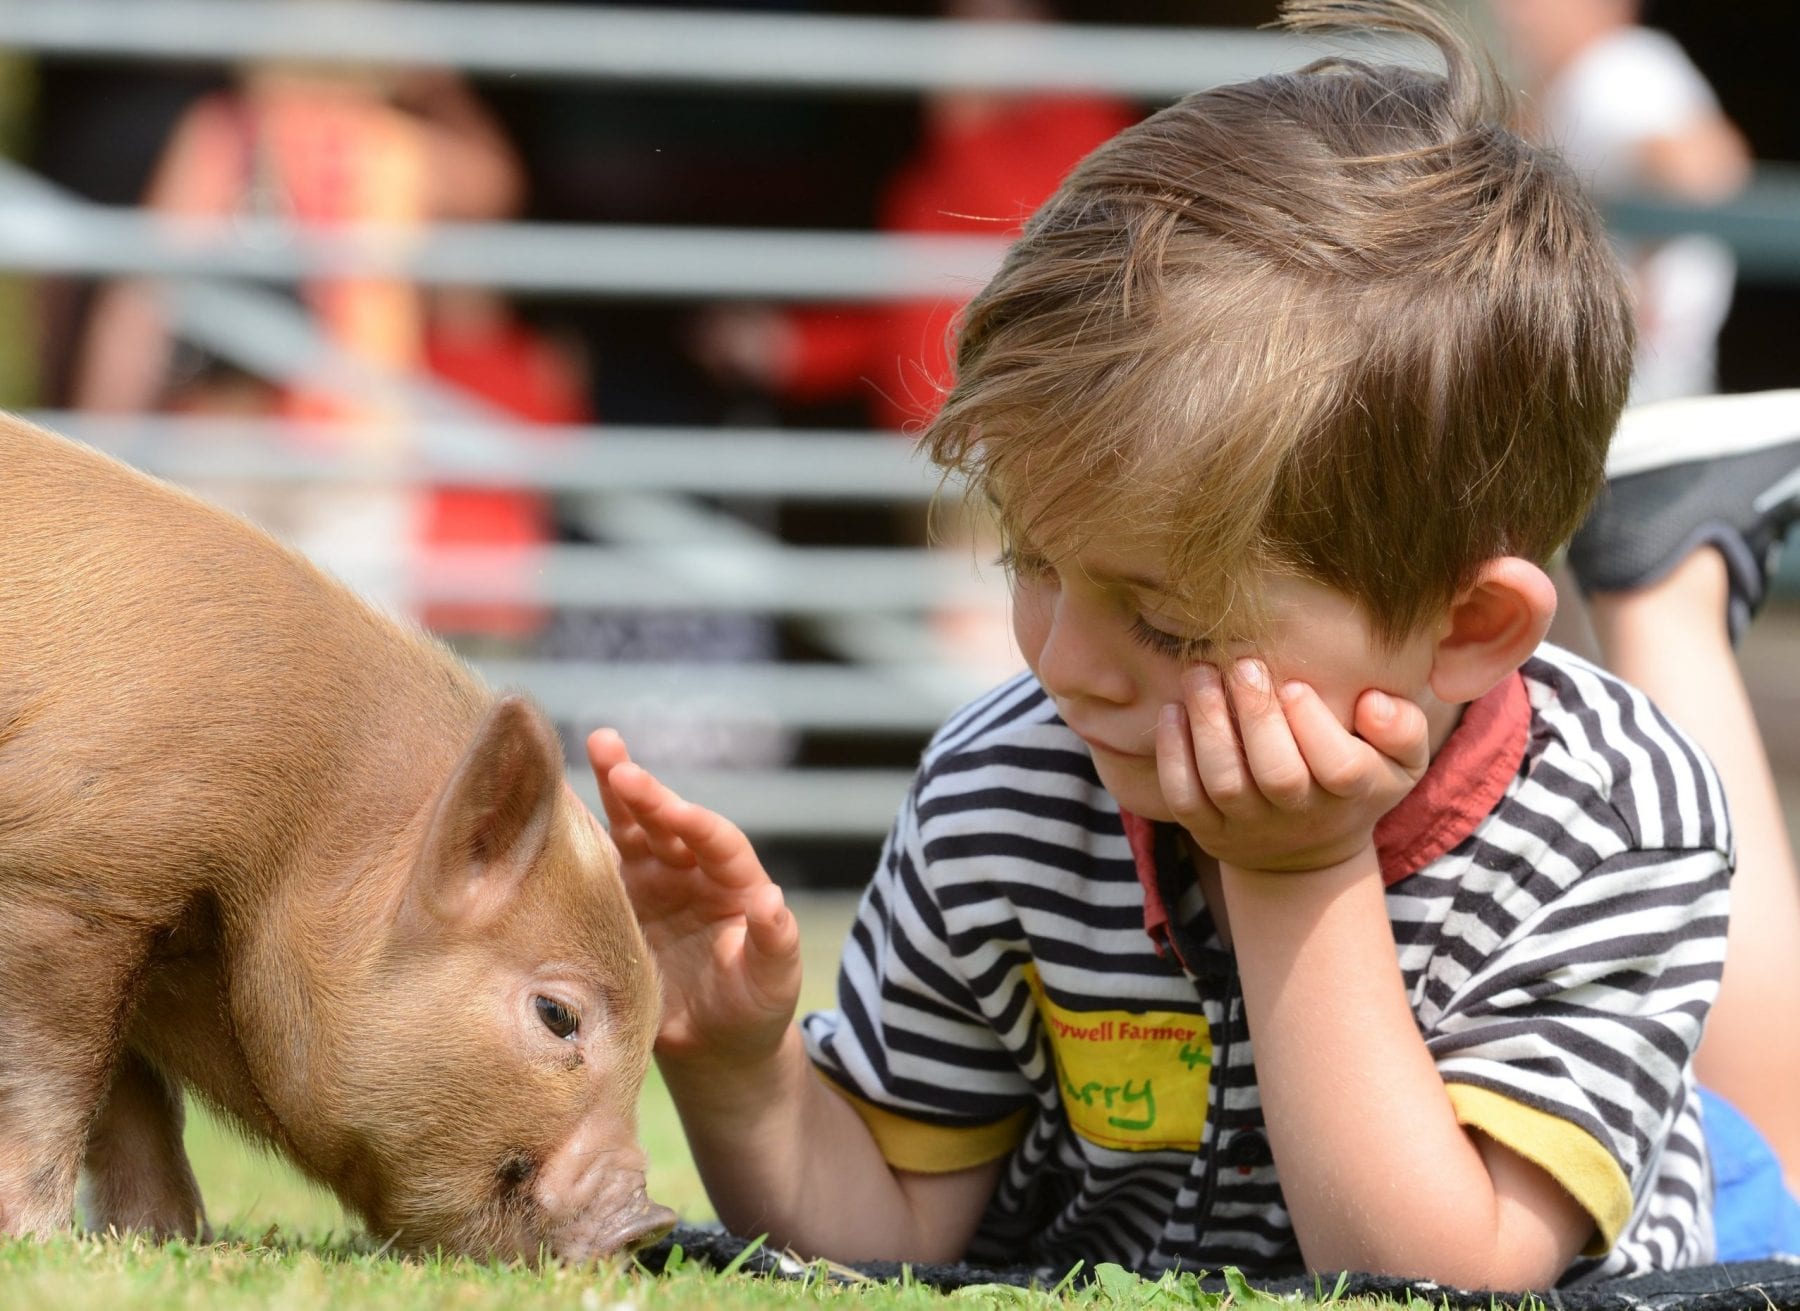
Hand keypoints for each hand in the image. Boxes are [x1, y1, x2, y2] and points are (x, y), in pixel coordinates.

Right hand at [586, 729, 801, 1068]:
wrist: (714, 1044)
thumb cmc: (753, 1008)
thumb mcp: (772, 981)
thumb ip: (775, 943)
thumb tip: (773, 901)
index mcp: (736, 882)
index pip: (718, 842)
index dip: (695, 823)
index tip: (672, 809)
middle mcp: (693, 871)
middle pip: (668, 821)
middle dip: (643, 788)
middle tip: (611, 752)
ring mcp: (653, 883)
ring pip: (631, 829)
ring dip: (613, 790)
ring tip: (597, 744)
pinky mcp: (619, 903)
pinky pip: (597, 864)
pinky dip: (578, 837)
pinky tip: (554, 805)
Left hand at [1155, 660, 1428, 874]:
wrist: (1307, 849)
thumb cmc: (1357, 781)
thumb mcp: (1399, 761)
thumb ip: (1404, 728)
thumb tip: (1373, 701)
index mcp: (1353, 792)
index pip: (1340, 768)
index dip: (1315, 726)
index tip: (1295, 685)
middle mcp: (1300, 814)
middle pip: (1277, 775)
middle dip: (1256, 717)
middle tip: (1242, 666)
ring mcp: (1250, 825)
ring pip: (1224, 783)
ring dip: (1208, 725)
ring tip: (1200, 675)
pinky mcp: (1208, 828)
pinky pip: (1184, 798)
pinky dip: (1172, 755)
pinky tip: (1172, 711)